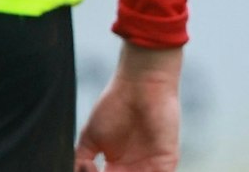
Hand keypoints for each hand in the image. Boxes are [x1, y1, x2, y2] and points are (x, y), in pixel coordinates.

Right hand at [75, 44, 180, 171]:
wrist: (140, 85)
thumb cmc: (115, 104)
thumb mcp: (90, 137)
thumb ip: (82, 161)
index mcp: (116, 167)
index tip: (87, 169)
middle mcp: (134, 170)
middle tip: (97, 170)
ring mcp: (151, 169)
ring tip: (111, 171)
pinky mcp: (166, 164)